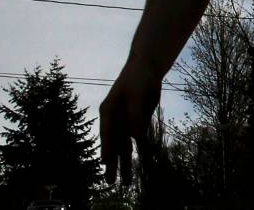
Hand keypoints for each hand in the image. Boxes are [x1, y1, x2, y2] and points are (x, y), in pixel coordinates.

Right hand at [100, 58, 163, 184]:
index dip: (107, 148)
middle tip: (111, 183)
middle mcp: (114, 120)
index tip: (106, 163)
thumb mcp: (136, 95)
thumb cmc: (138, 78)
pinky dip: (137, 153)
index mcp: (108, 112)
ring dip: (125, 163)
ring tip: (126, 182)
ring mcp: (125, 123)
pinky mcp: (136, 123)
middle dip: (113, 164)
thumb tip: (136, 139)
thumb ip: (135, 117)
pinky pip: (136, 141)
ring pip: (124, 147)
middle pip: (114, 145)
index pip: (107, 134)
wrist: (147, 69)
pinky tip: (139, 165)